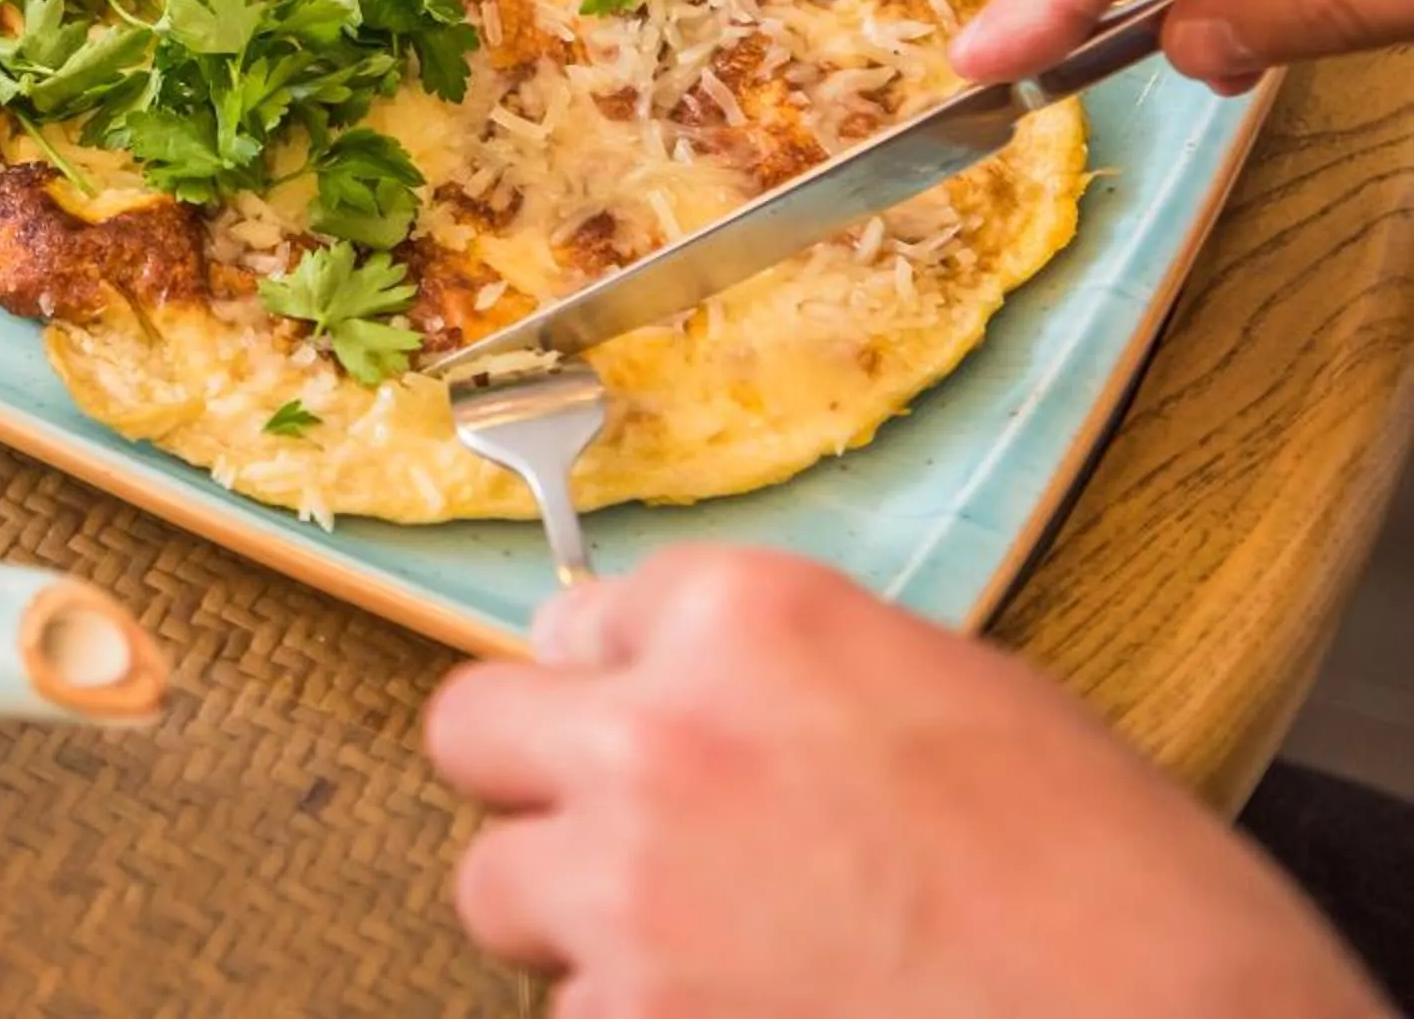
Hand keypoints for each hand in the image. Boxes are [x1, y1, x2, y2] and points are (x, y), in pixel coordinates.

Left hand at [425, 546, 1386, 1018]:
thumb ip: (788, 675)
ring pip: (499, 891)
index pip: (587, 615)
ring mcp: (630, 894)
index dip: (623, 680)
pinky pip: (575, 1011)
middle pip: (474, 732)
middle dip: (537, 782)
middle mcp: (661, 736)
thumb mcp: (960, 700)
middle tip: (615, 831)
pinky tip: (751, 1013)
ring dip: (579, 922)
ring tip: (713, 952)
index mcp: (754, 621)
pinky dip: (641, 1018)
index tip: (649, 717)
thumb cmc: (1120, 894)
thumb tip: (677, 681)